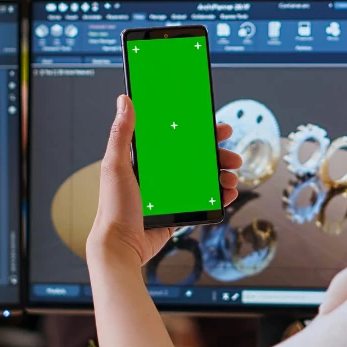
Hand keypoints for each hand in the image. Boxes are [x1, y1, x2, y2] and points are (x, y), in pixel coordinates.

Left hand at [87, 95, 242, 265]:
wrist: (121, 246)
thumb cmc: (114, 207)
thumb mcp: (116, 165)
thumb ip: (121, 133)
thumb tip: (124, 100)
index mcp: (146, 159)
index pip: (176, 138)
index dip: (198, 131)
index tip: (216, 126)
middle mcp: (161, 174)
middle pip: (196, 157)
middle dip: (217, 154)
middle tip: (232, 156)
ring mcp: (172, 193)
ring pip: (204, 178)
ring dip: (222, 175)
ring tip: (232, 177)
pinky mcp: (179, 211)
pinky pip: (205, 200)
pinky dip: (220, 196)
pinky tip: (229, 194)